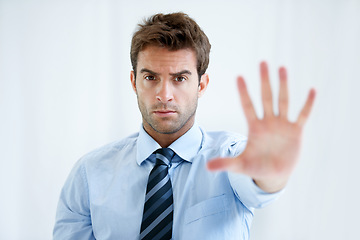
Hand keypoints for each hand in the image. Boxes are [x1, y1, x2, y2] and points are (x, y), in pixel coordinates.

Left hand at [207, 62, 315, 191]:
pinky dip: (308, 104)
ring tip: (282, 68)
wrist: (273, 174)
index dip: (244, 93)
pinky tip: (312, 90)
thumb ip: (225, 163)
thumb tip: (206, 167)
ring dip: (283, 85)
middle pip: (266, 97)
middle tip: (262, 62)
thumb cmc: (255, 167)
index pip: (247, 106)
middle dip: (264, 81)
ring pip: (283, 101)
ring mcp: (282, 125)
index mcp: (254, 127)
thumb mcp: (240, 165)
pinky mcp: (296, 132)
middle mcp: (268, 122)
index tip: (239, 77)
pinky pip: (302, 115)